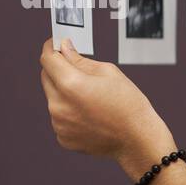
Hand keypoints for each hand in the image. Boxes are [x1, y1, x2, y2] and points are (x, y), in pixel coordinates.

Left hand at [39, 38, 173, 166]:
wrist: (138, 140)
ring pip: (53, 98)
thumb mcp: (109, 73)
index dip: (51, 48)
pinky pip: (60, 117)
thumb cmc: (129, 106)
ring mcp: (59, 123)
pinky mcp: (63, 137)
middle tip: (78, 70)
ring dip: (65, 93)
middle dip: (58, 70)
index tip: (56, 44)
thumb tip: (64, 50)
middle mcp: (59, 105)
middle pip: (46, 77)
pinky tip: (90, 115)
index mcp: (71, 85)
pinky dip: (70, 112)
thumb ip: (80, 60)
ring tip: (91, 99)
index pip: (48, 59)